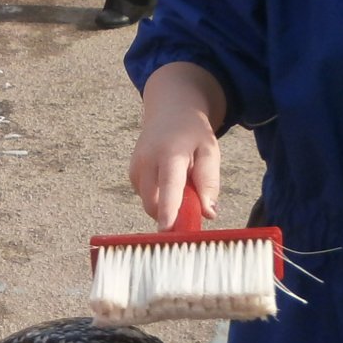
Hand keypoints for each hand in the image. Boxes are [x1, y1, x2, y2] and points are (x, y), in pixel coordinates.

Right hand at [129, 63, 224, 225]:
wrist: (170, 111)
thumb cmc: (193, 133)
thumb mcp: (210, 151)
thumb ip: (209, 182)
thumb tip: (208, 213)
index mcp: (171, 153)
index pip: (168, 188)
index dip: (168, 211)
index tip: (167, 231)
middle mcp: (147, 161)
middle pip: (155, 203)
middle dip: (172, 214)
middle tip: (193, 205)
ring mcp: (136, 167)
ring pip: (149, 204)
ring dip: (166, 205)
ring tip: (181, 184)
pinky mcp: (131, 174)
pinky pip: (146, 198)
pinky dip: (159, 198)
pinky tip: (168, 181)